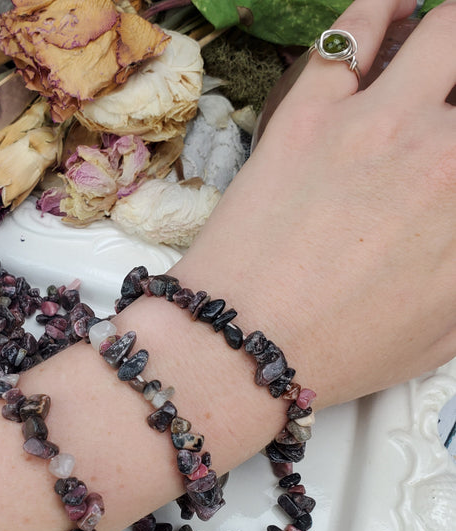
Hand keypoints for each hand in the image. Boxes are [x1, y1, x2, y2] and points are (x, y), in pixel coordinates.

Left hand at [179, 0, 455, 406]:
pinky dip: (380, 10)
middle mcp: (445, 152)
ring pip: (447, 30)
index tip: (455, 163)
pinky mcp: (307, 113)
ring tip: (442, 42)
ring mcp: (376, 123)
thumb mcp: (445, 329)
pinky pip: (352, 33)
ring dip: (450, 32)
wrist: (241, 345)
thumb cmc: (343, 351)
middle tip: (448, 110)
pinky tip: (392, 6)